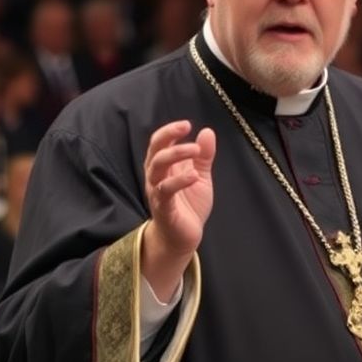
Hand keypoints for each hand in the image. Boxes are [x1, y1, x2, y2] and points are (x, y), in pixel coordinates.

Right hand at [141, 121, 215, 296]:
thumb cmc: (188, 205)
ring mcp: (157, 192)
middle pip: (155, 150)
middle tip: (186, 128)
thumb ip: (203, 156)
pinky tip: (194, 176)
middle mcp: (156, 177)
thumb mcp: (200, 176)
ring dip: (175, 155)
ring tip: (195, 150)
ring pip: (157, 167)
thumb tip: (207, 131)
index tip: (186, 125)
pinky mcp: (163, 208)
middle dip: (168, 136)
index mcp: (163, 167)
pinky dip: (179, 181)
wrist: (183, 237)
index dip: (170, 131)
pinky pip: (166, 191)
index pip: (159, 143)